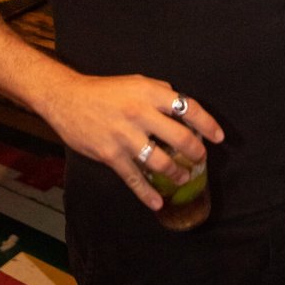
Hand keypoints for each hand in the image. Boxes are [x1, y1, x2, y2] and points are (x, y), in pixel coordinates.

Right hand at [41, 72, 223, 209]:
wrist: (67, 98)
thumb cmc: (104, 90)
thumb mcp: (135, 82)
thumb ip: (160, 92)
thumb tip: (181, 104)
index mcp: (149, 93)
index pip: (188, 108)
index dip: (207, 124)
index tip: (218, 136)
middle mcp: (140, 114)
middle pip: (180, 137)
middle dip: (196, 152)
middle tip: (200, 158)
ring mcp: (125, 136)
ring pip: (161, 162)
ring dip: (176, 173)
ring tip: (183, 177)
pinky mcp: (110, 155)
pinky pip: (134, 178)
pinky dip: (147, 194)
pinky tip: (157, 203)